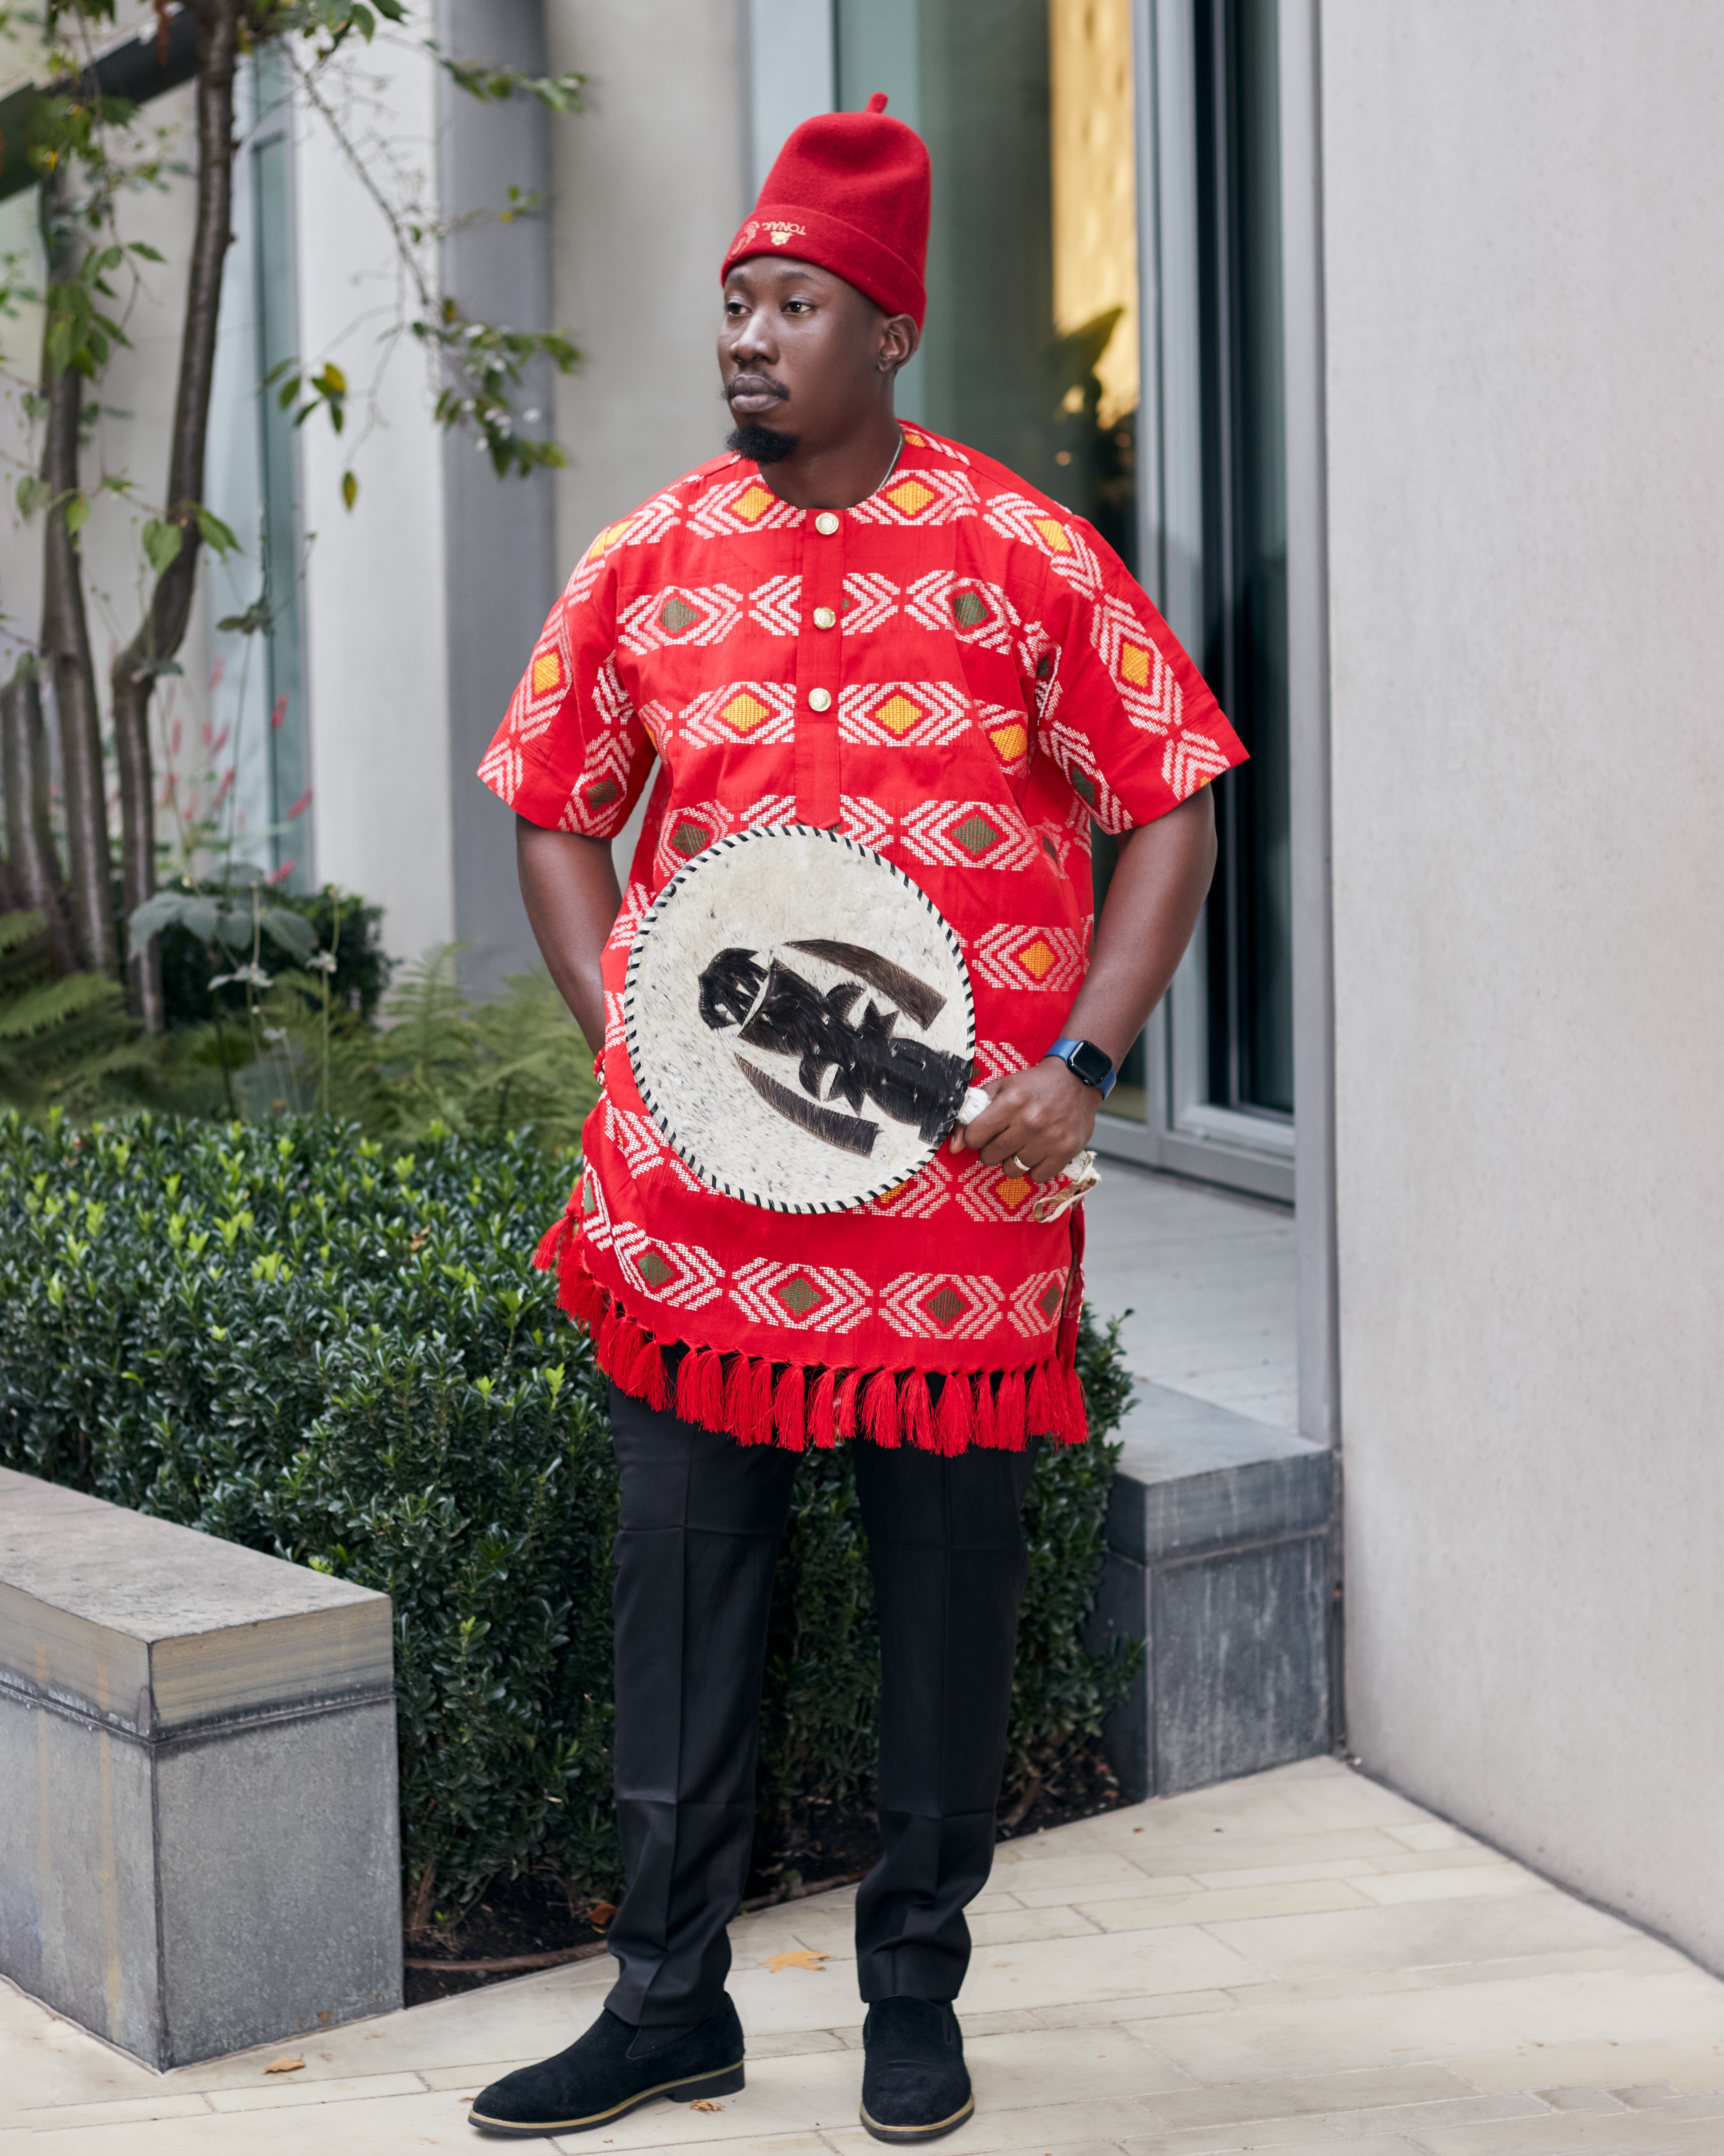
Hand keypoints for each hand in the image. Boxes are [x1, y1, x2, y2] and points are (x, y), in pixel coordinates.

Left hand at [949, 1061, 1097, 1180]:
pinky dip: (1035, 1168)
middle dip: (992, 1150)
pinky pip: (1037, 1176)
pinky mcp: (1065, 1152)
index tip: (985, 1131)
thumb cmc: (1033, 1085)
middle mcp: (1030, 1121)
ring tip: (1022, 1144)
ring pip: (1012, 1170)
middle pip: (991, 1157)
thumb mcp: (1000, 1088)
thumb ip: (972, 1113)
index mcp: (1011, 1101)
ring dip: (1013, 1160)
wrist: (1076, 1080)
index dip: (976, 1136)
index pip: (974, 1137)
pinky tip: (1039, 1151)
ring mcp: (1049, 1139)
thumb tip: (954, 1147)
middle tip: (1005, 1137)